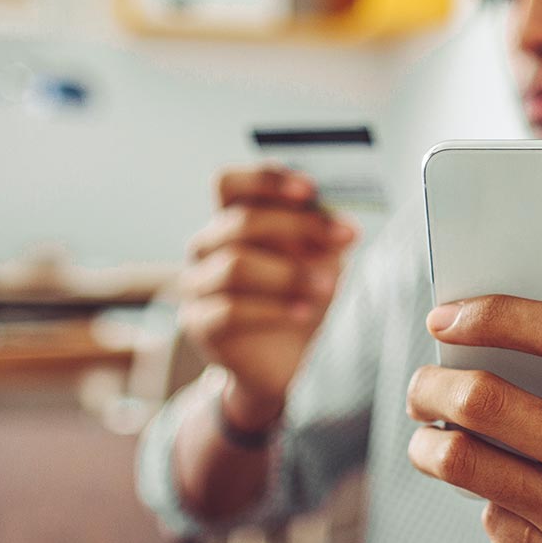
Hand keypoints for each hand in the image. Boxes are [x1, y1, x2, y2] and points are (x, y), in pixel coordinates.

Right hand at [178, 164, 357, 415]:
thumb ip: (320, 234)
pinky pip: (230, 309)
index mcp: (231, 220)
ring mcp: (197, 285)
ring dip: (289, 273)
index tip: (309, 189)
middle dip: (298, 225)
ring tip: (327, 287)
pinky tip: (303, 313)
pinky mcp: (199, 323)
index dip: (265, 180)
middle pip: (240, 221)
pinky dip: (273, 309)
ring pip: (235, 264)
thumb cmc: (302, 298)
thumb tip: (337, 216)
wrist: (287, 362)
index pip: (230, 184)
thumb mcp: (319, 260)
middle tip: (344, 236)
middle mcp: (206, 246)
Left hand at [405, 297, 541, 542]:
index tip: (445, 317)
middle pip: (489, 401)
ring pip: (466, 464)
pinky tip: (501, 496)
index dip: (496, 314)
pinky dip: (485, 500)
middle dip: (431, 385)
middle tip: (421, 386)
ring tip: (426, 435)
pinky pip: (493, 518)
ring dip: (427, 445)